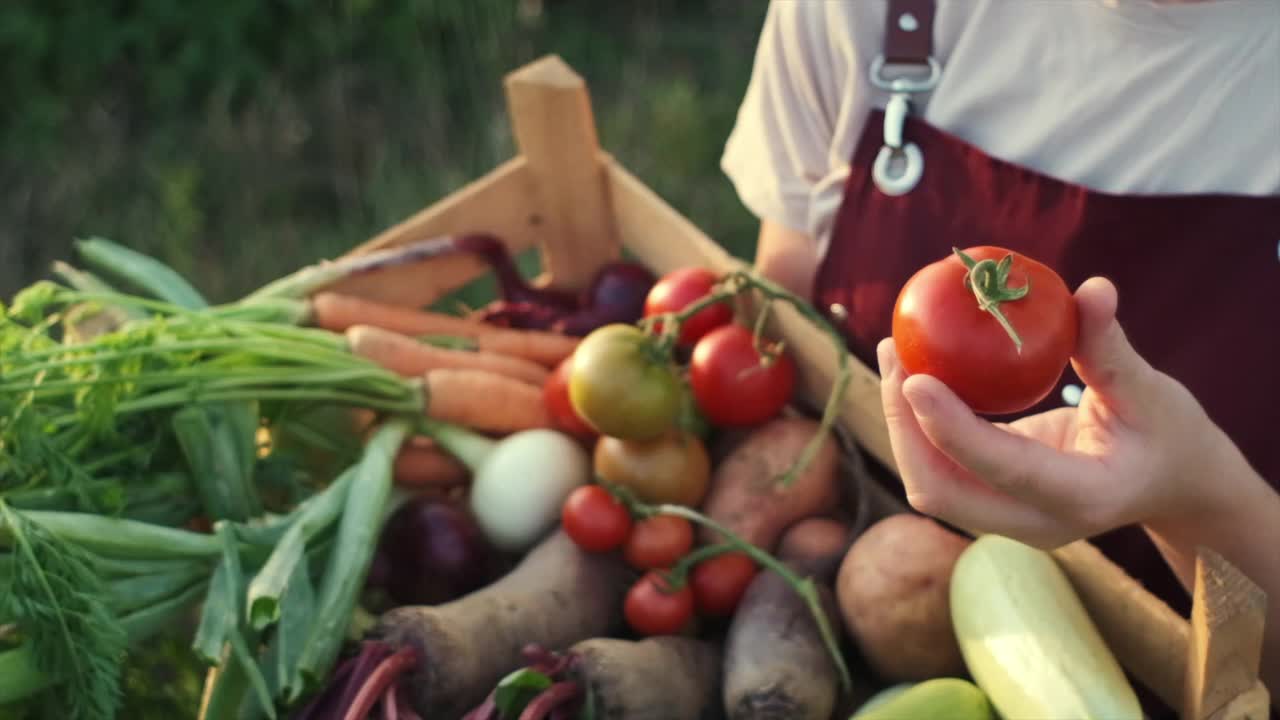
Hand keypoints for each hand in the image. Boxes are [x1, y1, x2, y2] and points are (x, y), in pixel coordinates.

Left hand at [877, 276, 1241, 548]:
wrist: (1172, 485)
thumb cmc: (1168, 434)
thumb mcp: (1151, 391)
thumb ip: (1112, 347)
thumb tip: (1092, 288)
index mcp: (1083, 498)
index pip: (1004, 469)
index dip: (952, 429)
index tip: (915, 378)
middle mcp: (1036, 522)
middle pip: (943, 492)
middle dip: (906, 427)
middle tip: (897, 353)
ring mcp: (1009, 520)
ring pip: (930, 485)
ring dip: (902, 424)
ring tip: (894, 353)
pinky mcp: (992, 503)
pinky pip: (940, 470)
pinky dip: (917, 425)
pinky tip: (911, 370)